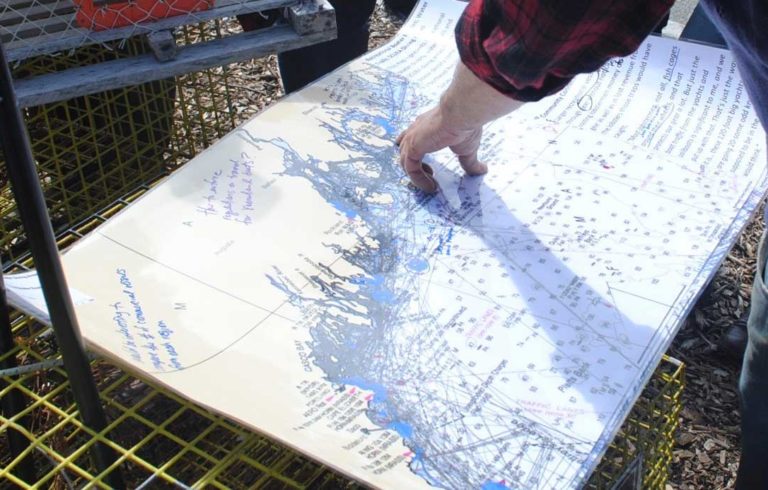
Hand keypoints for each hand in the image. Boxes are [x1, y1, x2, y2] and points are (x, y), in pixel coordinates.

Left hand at [395, 63, 523, 192]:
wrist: (462, 115)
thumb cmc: (466, 125)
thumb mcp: (469, 148)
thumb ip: (470, 161)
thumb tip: (482, 170)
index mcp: (427, 125)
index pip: (412, 136)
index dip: (412, 149)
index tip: (424, 163)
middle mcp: (416, 130)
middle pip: (403, 148)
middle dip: (413, 164)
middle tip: (430, 174)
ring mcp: (412, 139)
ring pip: (405, 161)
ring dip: (417, 176)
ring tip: (431, 186)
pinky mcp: (412, 148)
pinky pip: (410, 169)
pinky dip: (418, 180)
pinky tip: (431, 187)